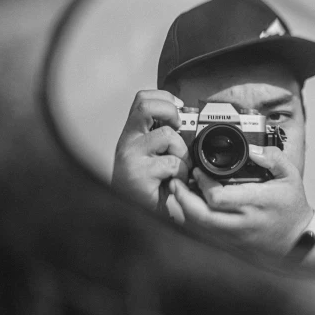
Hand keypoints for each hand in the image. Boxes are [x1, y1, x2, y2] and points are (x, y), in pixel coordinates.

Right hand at [111, 90, 190, 208]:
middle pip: (146, 106)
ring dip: (182, 152)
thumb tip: (186, 119)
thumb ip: (163, 137)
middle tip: (179, 129)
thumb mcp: (154, 155)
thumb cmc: (149, 186)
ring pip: (167, 135)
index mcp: (132, 134)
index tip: (179, 110)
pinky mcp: (139, 174)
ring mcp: (131, 157)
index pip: (142, 99)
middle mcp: (127, 142)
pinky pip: (173, 163)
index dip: (164, 98)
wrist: (139, 215)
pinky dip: (181, 173)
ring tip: (177, 169)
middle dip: (171, 112)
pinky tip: (174, 182)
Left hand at [168, 145, 312, 256]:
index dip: (202, 184)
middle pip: (201, 215)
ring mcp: (234, 233)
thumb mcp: (291, 176)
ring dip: (184, 207)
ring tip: (178, 189)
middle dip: (182, 197)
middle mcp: (242, 220)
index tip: (197, 170)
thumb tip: (253, 149)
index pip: (219, 198)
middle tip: (175, 181)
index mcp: (256, 203)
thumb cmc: (292, 207)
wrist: (295, 240)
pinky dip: (192, 215)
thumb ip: (273, 158)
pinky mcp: (229, 240)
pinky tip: (190, 202)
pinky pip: (204, 229)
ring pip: (199, 225)